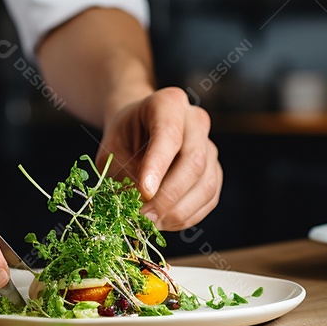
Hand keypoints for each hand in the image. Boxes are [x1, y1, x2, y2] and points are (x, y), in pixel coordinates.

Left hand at [97, 87, 221, 230]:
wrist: (138, 131)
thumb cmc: (124, 138)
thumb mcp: (111, 150)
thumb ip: (122, 173)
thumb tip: (139, 203)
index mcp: (168, 104)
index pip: (169, 135)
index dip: (157, 167)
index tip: (143, 193)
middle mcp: (196, 121)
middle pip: (195, 161)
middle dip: (169, 196)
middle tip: (144, 216)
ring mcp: (210, 147)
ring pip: (206, 184)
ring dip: (178, 211)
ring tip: (150, 221)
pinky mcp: (215, 172)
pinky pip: (209, 199)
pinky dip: (186, 216)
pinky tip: (164, 220)